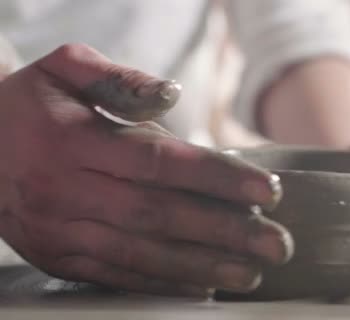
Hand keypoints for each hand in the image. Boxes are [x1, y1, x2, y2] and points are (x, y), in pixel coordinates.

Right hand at [0, 44, 292, 295]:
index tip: (269, 190)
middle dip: (225, 232)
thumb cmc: (32, 103)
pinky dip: (162, 285)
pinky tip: (202, 288)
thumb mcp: (65, 68)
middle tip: (277, 244)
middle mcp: (65, 191)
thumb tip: (172, 94)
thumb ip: (119, 79)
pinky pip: (116, 277)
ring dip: (203, 267)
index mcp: (73, 141)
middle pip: (159, 216)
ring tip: (251, 272)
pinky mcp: (57, 257)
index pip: (160, 162)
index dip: (218, 177)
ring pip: (141, 255)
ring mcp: (59, 231)